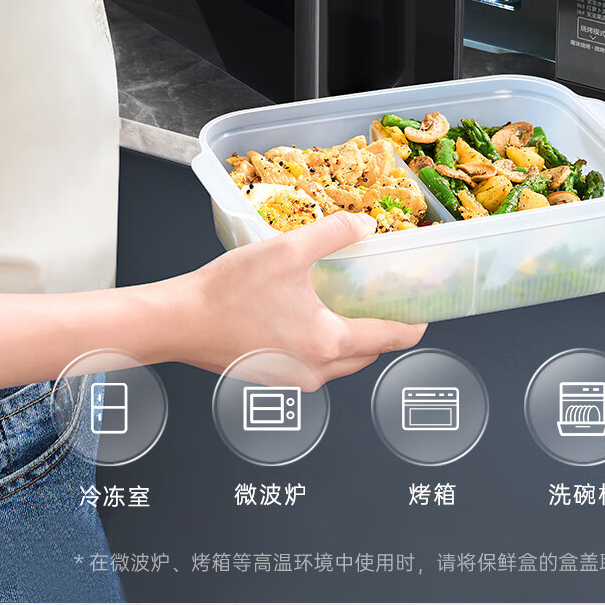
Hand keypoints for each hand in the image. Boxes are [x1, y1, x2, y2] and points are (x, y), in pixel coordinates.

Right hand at [171, 211, 426, 384]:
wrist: (179, 322)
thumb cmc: (228, 292)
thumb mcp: (287, 251)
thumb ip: (333, 234)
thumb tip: (365, 226)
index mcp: (328, 343)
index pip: (392, 338)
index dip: (415, 321)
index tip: (426, 306)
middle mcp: (317, 370)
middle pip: (370, 352)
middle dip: (385, 326)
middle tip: (387, 294)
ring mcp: (295, 379)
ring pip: (344, 360)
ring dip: (354, 334)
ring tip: (351, 299)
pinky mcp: (275, 378)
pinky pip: (318, 363)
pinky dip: (327, 342)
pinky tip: (313, 313)